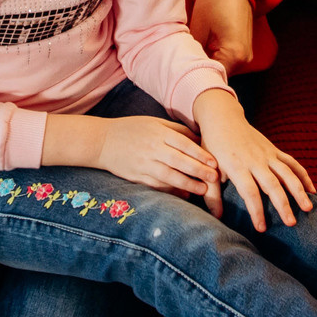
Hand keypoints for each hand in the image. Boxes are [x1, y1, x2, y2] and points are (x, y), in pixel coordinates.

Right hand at [96, 115, 219, 198]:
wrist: (102, 141)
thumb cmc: (132, 129)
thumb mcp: (154, 122)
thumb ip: (177, 130)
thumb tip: (200, 138)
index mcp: (158, 133)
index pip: (184, 144)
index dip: (201, 155)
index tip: (215, 163)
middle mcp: (153, 149)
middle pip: (180, 162)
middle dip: (200, 171)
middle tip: (215, 178)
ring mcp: (144, 164)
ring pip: (170, 176)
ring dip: (189, 184)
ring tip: (204, 190)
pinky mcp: (137, 176)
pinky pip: (158, 185)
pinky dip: (172, 190)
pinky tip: (185, 194)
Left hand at [188, 0, 255, 74]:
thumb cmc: (214, 1)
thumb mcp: (197, 27)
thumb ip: (192, 52)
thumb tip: (183, 66)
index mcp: (235, 54)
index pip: (212, 76)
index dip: (195, 76)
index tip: (180, 74)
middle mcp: (244, 58)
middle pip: (218, 74)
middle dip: (200, 71)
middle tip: (182, 66)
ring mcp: (246, 55)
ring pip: (222, 69)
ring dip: (207, 64)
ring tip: (191, 57)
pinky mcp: (243, 49)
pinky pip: (226, 61)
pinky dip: (214, 59)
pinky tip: (201, 51)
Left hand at [193, 90, 315, 229]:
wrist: (223, 117)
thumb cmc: (212, 145)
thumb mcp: (206, 167)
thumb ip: (211, 193)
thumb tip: (216, 217)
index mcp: (237, 166)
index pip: (250, 192)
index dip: (256, 210)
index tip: (262, 228)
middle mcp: (255, 160)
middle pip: (272, 184)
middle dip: (283, 205)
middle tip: (291, 223)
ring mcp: (267, 154)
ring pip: (287, 173)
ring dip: (299, 191)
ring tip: (308, 208)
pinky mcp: (274, 150)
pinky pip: (292, 163)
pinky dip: (303, 176)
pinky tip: (312, 191)